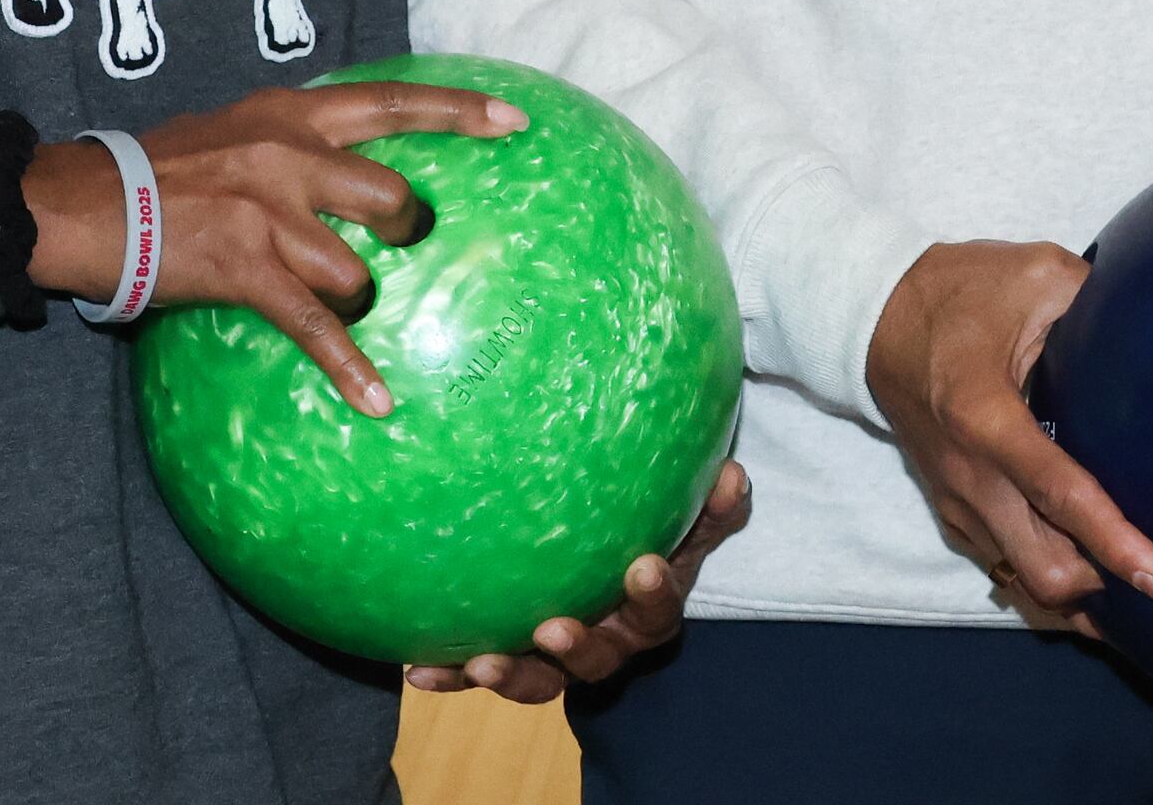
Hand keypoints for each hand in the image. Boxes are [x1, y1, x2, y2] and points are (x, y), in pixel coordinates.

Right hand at [23, 80, 524, 413]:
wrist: (84, 202)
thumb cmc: (159, 168)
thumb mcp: (234, 127)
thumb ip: (292, 139)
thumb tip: (344, 161)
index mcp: (291, 113)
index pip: (391, 101)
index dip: (458, 110)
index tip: (514, 118)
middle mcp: (289, 155)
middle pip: (392, 197)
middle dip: (410, 232)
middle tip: (405, 246)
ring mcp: (270, 213)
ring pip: (359, 271)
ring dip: (361, 301)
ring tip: (350, 313)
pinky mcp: (246, 269)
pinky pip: (316, 327)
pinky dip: (349, 369)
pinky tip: (377, 403)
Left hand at [403, 461, 753, 703]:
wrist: (609, 583)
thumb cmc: (646, 545)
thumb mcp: (682, 528)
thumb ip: (710, 509)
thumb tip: (736, 472)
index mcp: (646, 613)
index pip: (658, 609)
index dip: (654, 594)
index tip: (644, 568)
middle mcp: (605, 643)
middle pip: (597, 660)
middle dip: (578, 648)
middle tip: (554, 630)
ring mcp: (557, 660)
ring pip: (540, 680)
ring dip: (511, 674)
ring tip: (481, 663)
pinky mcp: (512, 660)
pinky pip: (480, 672)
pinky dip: (451, 676)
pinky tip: (415, 670)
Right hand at [863, 241, 1152, 616]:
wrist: (876, 316)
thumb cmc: (957, 292)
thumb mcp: (1033, 274)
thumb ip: (1096, 300)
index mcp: (986, 416)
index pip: (1058, 494)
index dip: (1113, 541)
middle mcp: (968, 474)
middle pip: (1043, 570)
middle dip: (1104, 587)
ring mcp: (956, 499)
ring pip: (1023, 582)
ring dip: (1079, 591)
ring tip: (1132, 587)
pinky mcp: (951, 510)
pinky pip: (1005, 567)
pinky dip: (1047, 576)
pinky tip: (1088, 565)